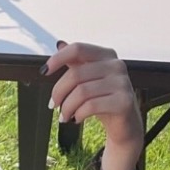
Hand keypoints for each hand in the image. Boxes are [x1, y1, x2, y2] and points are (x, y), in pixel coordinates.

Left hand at [43, 41, 142, 157]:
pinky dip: (78, 114)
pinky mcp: (124, 101)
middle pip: (76, 74)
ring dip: (67, 107)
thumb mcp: (89, 79)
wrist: (125, 125)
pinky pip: (91, 106)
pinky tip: (76, 118)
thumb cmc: (104, 100)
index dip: (58, 58)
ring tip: (64, 116)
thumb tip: (60, 44)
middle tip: (52, 105)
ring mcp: (123, 83)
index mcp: (107, 55)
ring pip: (82, 92)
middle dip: (59, 92)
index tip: (44, 71)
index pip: (78, 49)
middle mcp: (117, 66)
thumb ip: (76, 61)